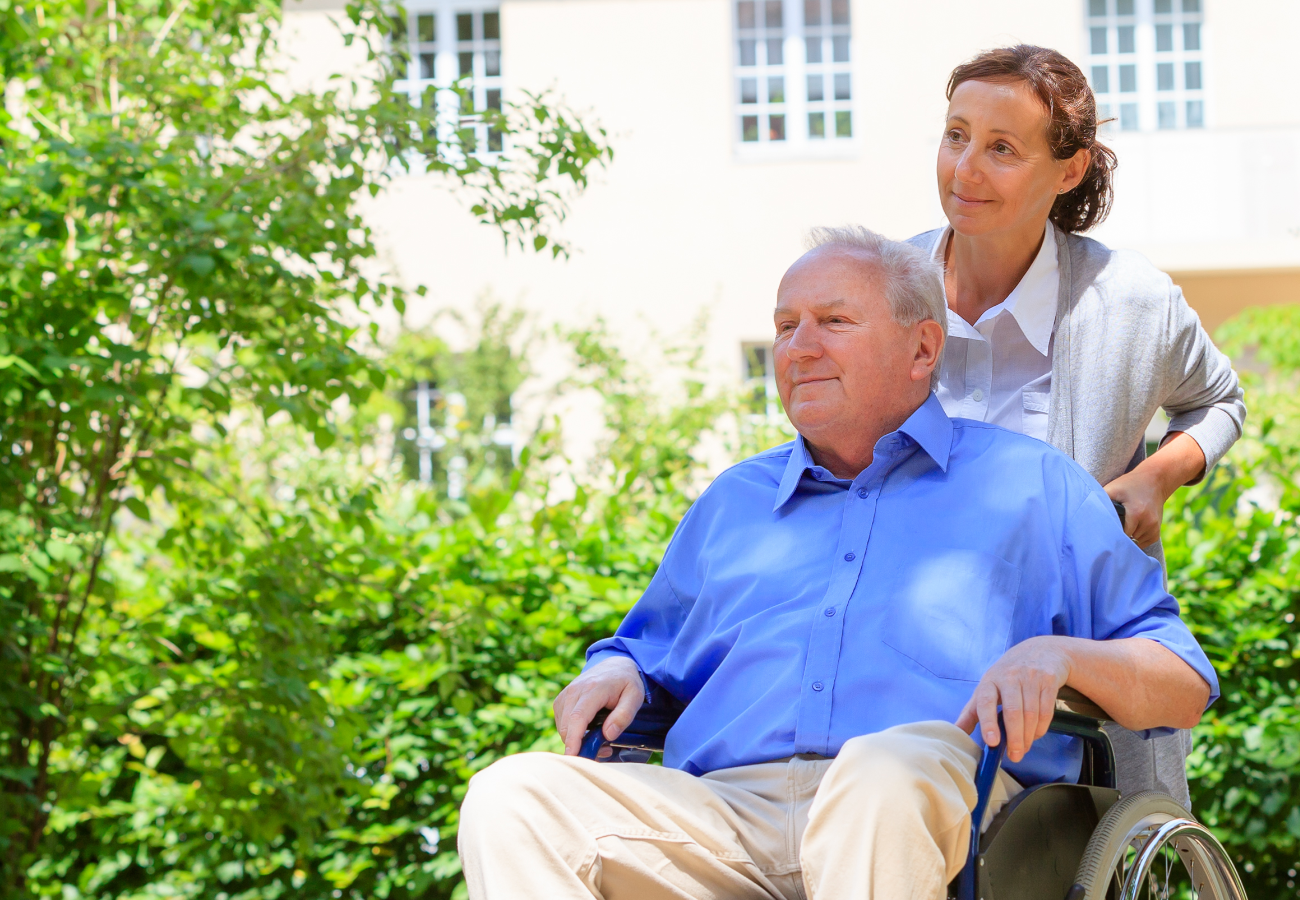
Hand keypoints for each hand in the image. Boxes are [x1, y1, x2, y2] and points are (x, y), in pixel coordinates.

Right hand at [553, 656, 644, 755]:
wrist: (614, 665)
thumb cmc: (626, 682)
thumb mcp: (635, 696)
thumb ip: (624, 715)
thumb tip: (608, 735)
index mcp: (593, 689)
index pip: (578, 717)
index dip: (574, 739)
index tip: (573, 756)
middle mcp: (575, 690)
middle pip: (567, 726)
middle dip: (580, 745)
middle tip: (605, 750)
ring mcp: (565, 694)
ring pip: (563, 727)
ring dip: (576, 739)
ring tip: (599, 739)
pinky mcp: (561, 699)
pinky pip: (561, 723)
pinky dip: (571, 732)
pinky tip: (588, 731)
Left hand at [955, 637, 1070, 763]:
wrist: (1040, 651)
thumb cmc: (1008, 675)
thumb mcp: (987, 688)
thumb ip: (972, 711)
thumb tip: (955, 733)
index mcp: (990, 680)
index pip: (985, 701)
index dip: (987, 722)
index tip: (992, 742)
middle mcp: (1009, 677)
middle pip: (1013, 712)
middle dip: (1014, 738)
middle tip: (1014, 756)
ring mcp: (1030, 677)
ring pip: (1031, 714)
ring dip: (1028, 736)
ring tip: (1023, 749)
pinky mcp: (1048, 681)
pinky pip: (1046, 711)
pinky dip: (1041, 728)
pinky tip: (1035, 735)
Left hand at [1104, 469, 1163, 547]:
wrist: (1154, 480)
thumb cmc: (1129, 484)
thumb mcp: (1113, 488)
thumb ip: (1100, 501)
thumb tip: (1086, 515)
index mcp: (1136, 513)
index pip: (1120, 534)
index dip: (1109, 535)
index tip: (1101, 535)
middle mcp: (1148, 522)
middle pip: (1127, 539)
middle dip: (1117, 537)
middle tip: (1107, 532)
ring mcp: (1154, 528)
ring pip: (1134, 543)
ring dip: (1126, 539)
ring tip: (1119, 529)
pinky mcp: (1156, 532)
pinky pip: (1142, 543)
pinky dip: (1135, 539)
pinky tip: (1129, 530)